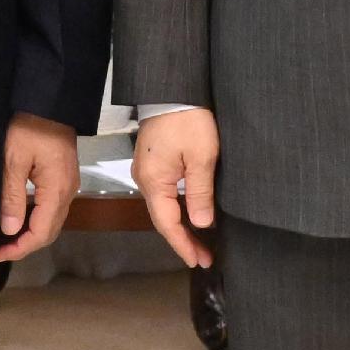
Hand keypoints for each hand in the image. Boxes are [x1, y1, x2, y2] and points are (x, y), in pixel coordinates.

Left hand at [0, 116, 81, 262]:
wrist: (49, 101)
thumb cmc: (29, 126)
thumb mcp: (14, 160)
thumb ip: (12, 196)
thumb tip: (9, 229)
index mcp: (57, 190)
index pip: (41, 233)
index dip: (19, 248)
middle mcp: (68, 192)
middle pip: (49, 232)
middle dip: (23, 245)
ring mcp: (68, 185)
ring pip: (51, 221)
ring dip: (29, 233)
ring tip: (3, 238)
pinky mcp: (64, 178)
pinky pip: (51, 208)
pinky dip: (34, 219)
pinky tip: (16, 217)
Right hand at [134, 107, 220, 269]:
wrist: (173, 88)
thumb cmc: (188, 120)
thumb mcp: (201, 158)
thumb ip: (199, 193)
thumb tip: (202, 224)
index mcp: (154, 182)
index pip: (168, 224)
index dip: (183, 245)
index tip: (199, 261)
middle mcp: (145, 179)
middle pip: (163, 218)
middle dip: (183, 239)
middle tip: (204, 257)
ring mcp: (146, 170)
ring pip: (163, 206)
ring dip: (181, 224)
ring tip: (201, 241)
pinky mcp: (153, 161)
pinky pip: (164, 193)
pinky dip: (178, 208)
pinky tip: (191, 213)